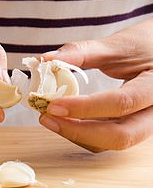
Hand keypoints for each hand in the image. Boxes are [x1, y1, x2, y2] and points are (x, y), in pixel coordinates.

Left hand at [39, 18, 152, 151]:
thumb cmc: (144, 45)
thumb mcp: (118, 45)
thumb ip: (82, 52)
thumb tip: (45, 60)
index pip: (121, 103)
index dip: (84, 108)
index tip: (53, 105)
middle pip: (119, 136)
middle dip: (78, 131)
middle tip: (47, 118)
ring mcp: (143, 124)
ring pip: (110, 142)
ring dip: (77, 135)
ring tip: (50, 118)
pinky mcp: (130, 127)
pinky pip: (105, 139)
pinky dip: (82, 133)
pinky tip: (64, 120)